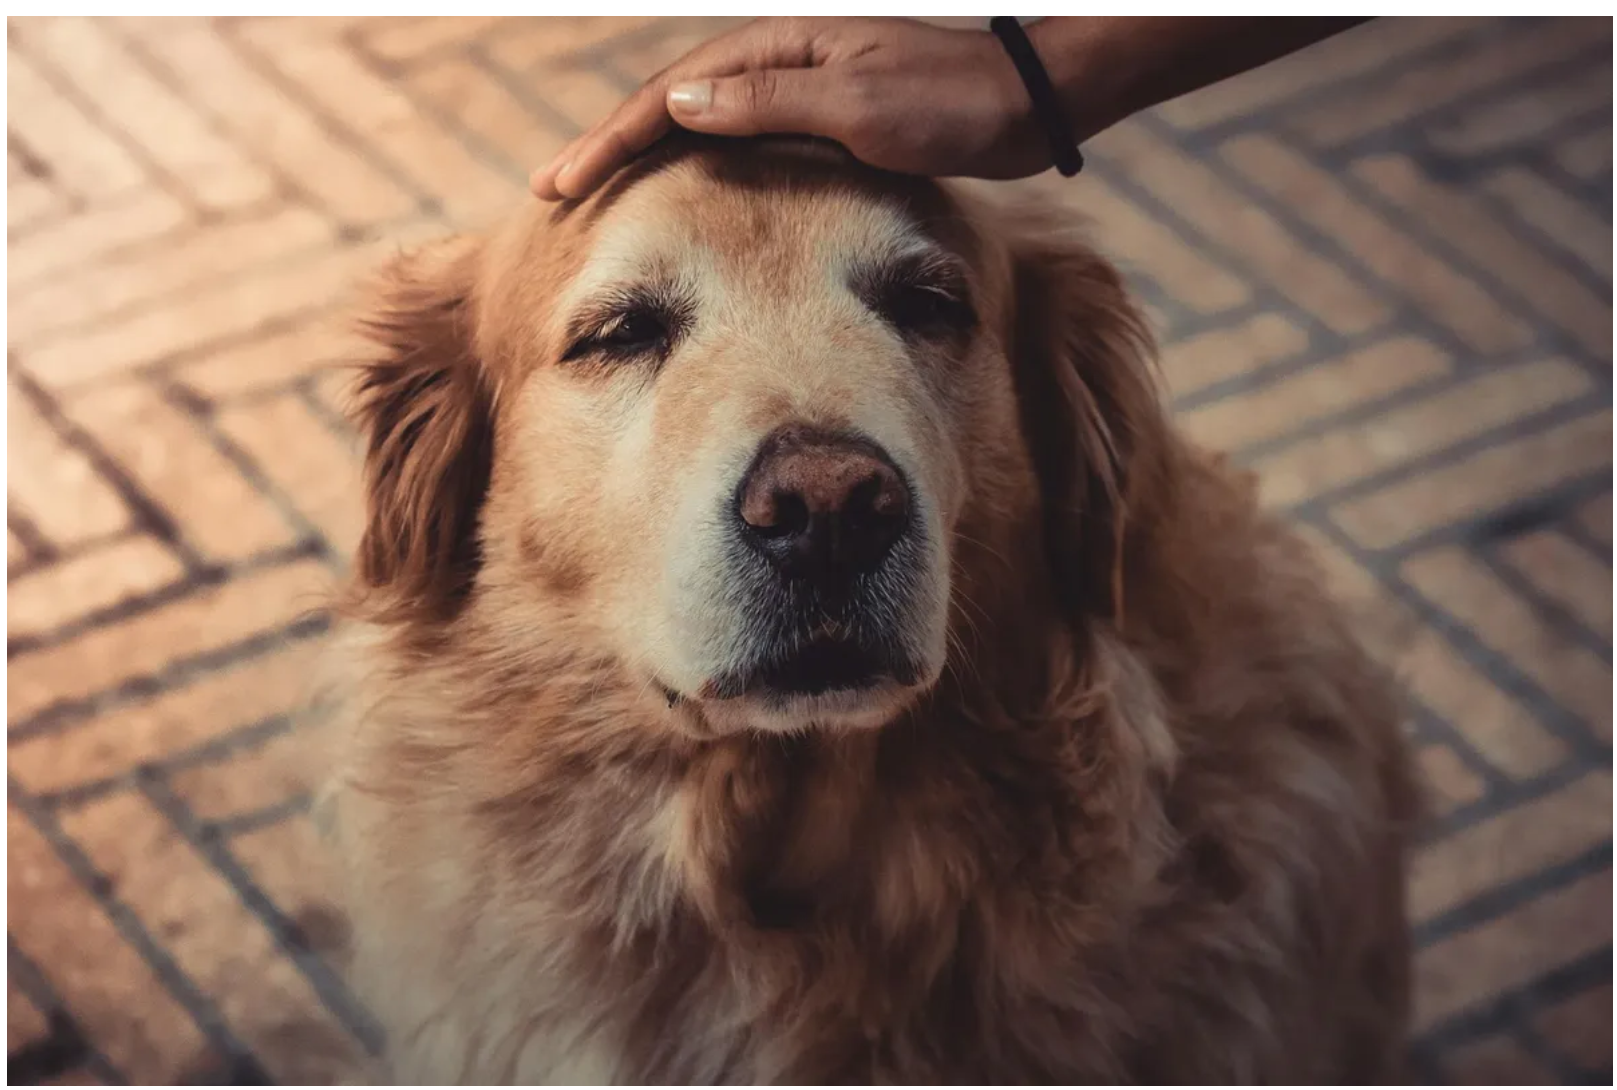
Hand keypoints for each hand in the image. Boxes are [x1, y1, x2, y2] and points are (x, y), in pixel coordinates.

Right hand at [530, 18, 1052, 200]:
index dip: (611, 140)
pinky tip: (681, 186)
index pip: (669, 97)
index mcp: (777, 49)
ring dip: (645, 152)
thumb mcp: (858, 106)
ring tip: (596, 187)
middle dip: (610, 144)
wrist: (1024, 101)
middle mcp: (779, 60)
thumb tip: (677, 106)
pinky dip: (695, 160)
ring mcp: (799, 86)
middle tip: (553, 188)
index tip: (563, 182)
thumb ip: (768, 104)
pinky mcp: (822, 115)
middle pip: (670, 103)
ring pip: (699, 120)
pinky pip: (737, 137)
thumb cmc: (950, 103)